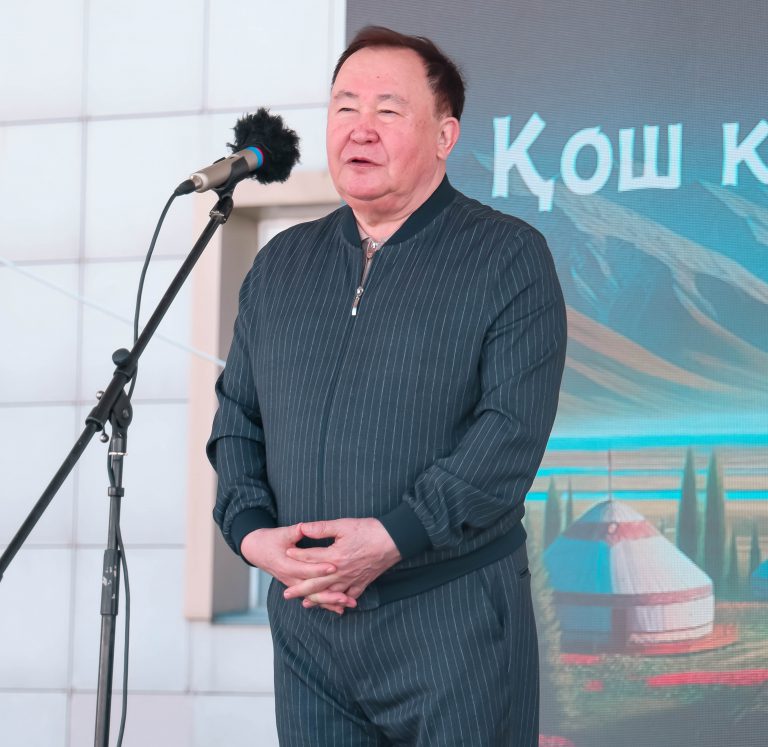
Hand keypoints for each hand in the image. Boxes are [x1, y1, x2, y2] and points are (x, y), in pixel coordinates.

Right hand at [240, 525, 353, 613]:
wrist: (257, 550)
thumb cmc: (270, 540)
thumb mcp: (281, 533)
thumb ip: (295, 531)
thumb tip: (304, 527)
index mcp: (286, 564)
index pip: (305, 569)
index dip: (319, 568)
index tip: (333, 567)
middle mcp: (289, 578)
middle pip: (311, 589)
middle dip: (329, 594)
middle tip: (346, 597)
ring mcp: (293, 584)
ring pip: (313, 597)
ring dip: (330, 601)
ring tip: (347, 603)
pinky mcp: (297, 586)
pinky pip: (312, 598)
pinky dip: (325, 603)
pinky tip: (340, 608)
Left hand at [283, 518, 401, 608]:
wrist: (394, 540)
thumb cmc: (369, 530)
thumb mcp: (344, 525)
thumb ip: (322, 528)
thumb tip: (303, 527)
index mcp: (335, 556)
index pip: (311, 558)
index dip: (297, 556)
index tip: (285, 555)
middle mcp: (341, 572)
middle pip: (316, 582)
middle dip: (300, 589)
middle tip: (286, 594)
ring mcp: (352, 579)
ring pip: (330, 593)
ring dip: (316, 599)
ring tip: (305, 604)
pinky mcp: (362, 582)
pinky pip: (349, 596)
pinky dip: (340, 602)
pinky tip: (334, 606)